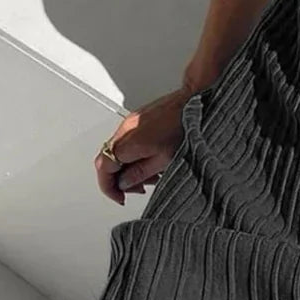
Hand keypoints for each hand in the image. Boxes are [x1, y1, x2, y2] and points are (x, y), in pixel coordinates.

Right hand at [94, 83, 198, 204]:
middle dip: (120, 180)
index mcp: (129, 142)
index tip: (119, 197)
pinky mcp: (137, 119)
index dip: (108, 187)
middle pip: (108, 161)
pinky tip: (151, 160)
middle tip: (137, 189)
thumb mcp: (164, 160)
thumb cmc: (186, 127)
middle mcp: (125, 129)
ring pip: (118, 152)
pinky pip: (127, 142)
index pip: (104, 167)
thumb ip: (140, 173)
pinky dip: (134, 155)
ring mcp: (130, 122)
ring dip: (129, 168)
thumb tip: (124, 183)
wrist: (196, 102)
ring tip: (150, 176)